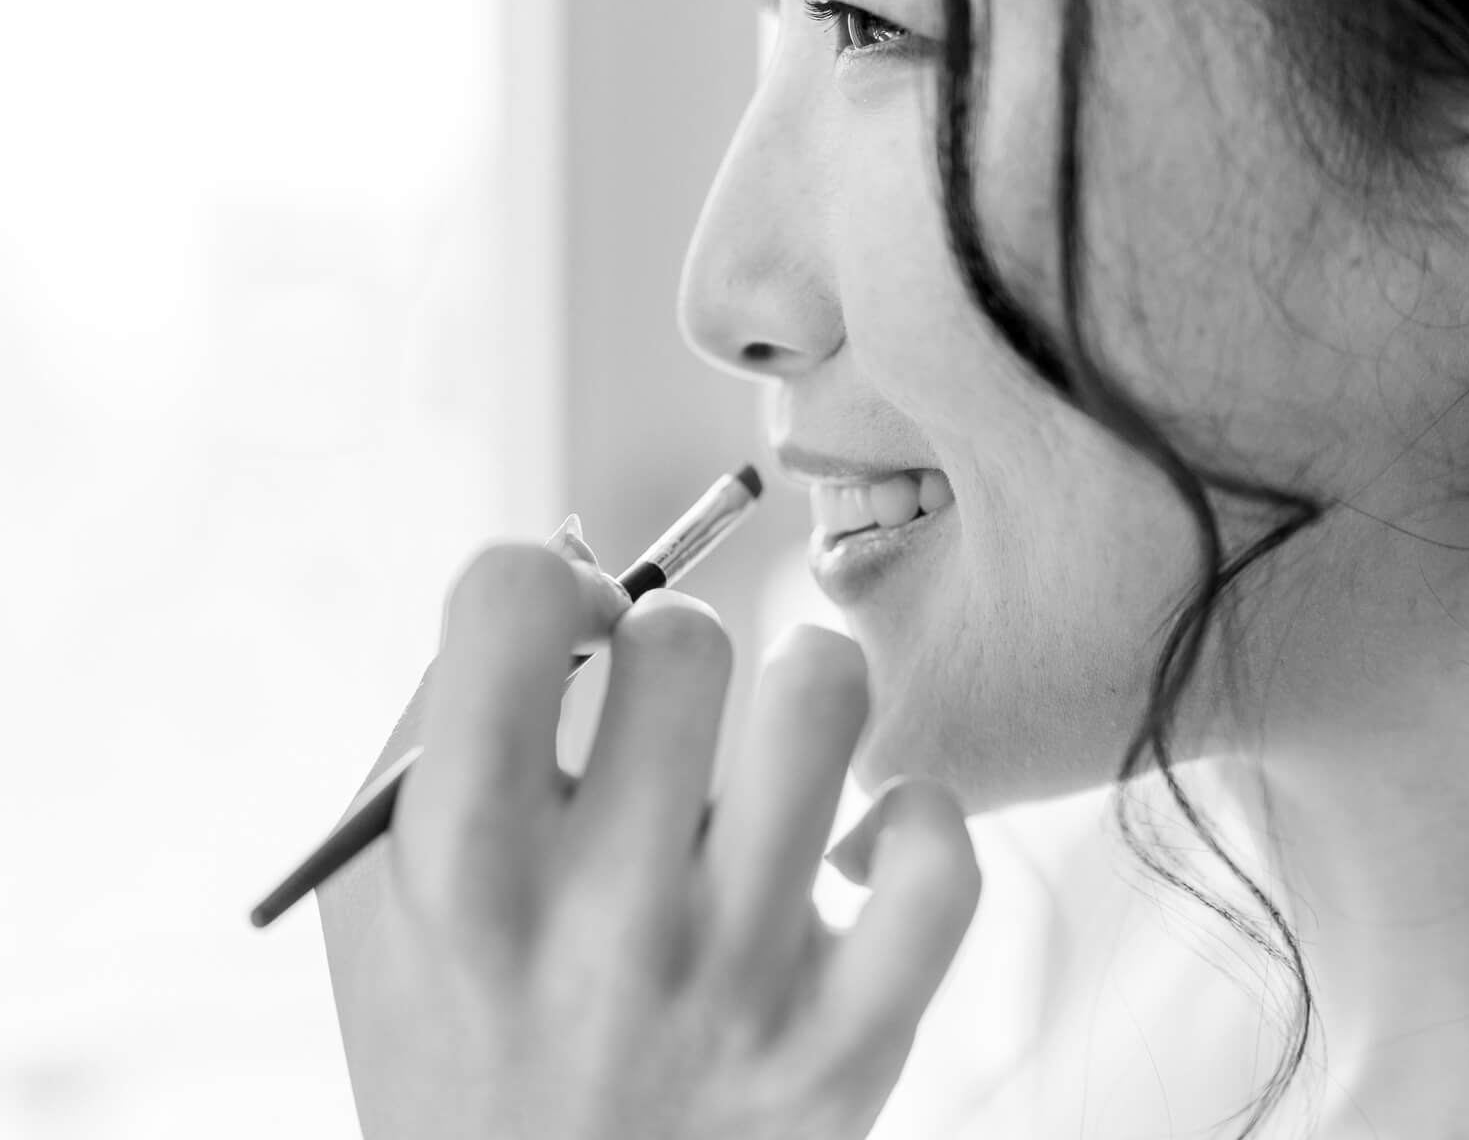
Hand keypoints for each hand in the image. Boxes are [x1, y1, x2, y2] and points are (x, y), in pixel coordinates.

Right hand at [318, 528, 982, 1139]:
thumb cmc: (453, 1024)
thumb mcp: (383, 883)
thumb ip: (450, 707)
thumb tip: (585, 561)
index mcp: (464, 870)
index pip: (512, 600)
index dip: (540, 587)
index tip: (558, 641)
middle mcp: (603, 925)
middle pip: (685, 636)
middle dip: (668, 638)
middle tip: (662, 707)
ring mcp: (736, 987)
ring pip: (823, 697)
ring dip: (797, 685)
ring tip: (766, 740)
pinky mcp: (843, 1051)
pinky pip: (941, 857)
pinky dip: (909, 823)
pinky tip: (848, 847)